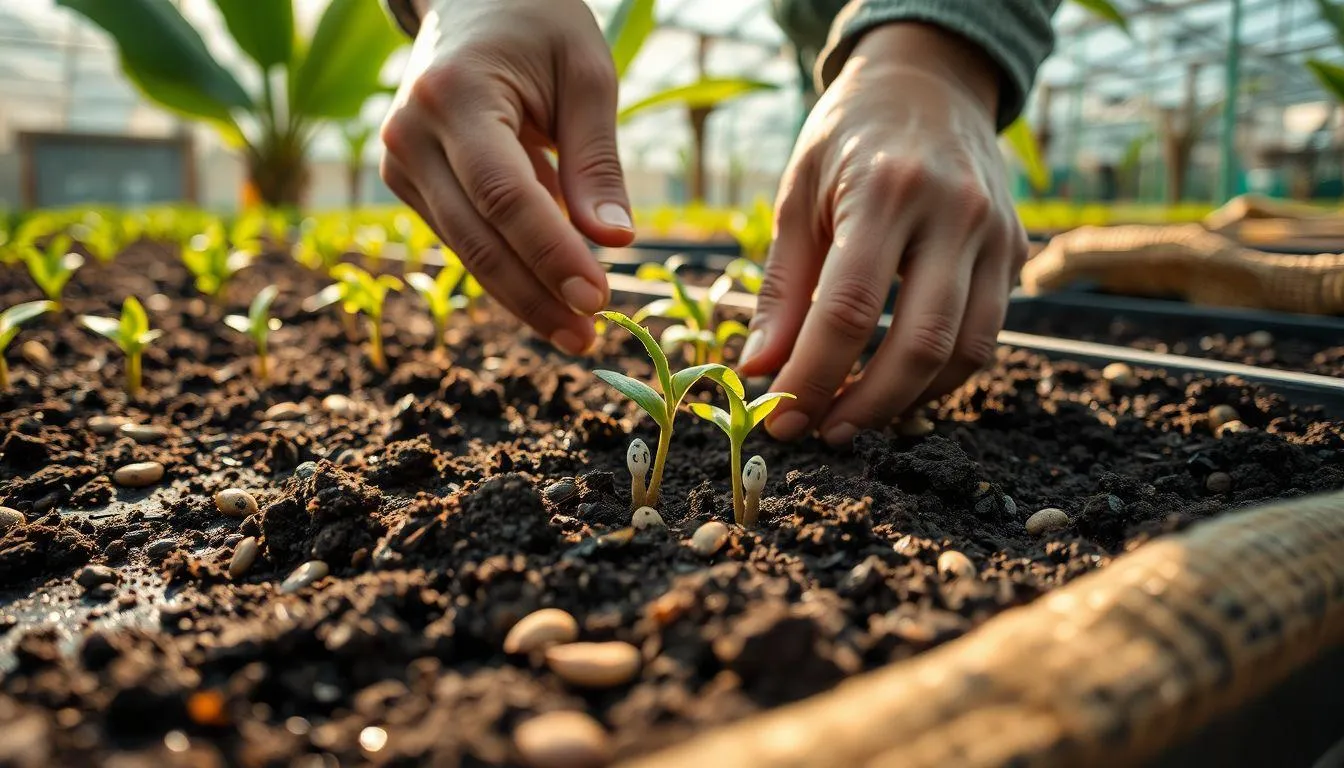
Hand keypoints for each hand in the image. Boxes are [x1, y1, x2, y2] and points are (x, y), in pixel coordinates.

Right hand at [380, 0, 632, 354]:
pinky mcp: (407, 182)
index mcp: (455, 95)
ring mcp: (399, 162)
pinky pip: (463, 238)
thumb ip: (597, 161)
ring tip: (578, 333)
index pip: (505, 195)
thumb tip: (615, 242)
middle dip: (536, 295)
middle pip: (478, 237)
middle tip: (588, 339)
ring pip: (466, 249)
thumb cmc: (539, 27)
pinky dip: (508, 267)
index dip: (551, 255)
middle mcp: (411, 133)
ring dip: (524, 295)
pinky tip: (551, 294)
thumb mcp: (586, 75)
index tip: (597, 299)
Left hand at [737, 23, 1027, 445]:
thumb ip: (781, 286)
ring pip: (965, 352)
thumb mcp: (798, 195)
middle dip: (865, 405)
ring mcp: (996, 234)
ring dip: (907, 402)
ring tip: (853, 419)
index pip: (847, 310)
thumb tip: (758, 368)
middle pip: (919, 344)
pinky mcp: (1016, 251)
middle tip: (819, 434)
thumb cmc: (849, 138)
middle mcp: (954, 213)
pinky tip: (896, 388)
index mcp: (886, 190)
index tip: (780, 419)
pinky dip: (941, 377)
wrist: (930, 82)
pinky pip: (986, 336)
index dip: (812, 377)